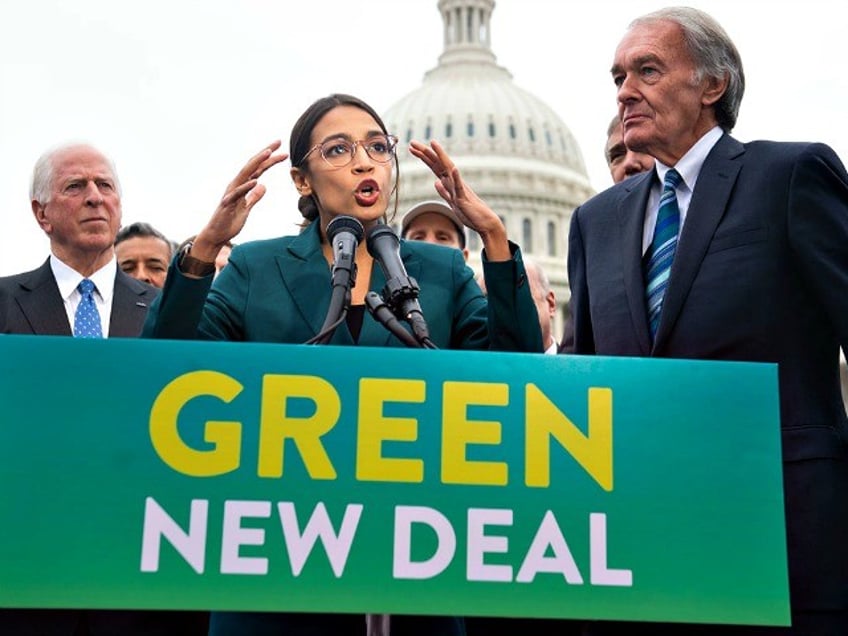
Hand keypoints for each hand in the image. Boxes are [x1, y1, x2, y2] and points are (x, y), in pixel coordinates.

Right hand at [191, 141, 287, 260]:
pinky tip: (256, 180)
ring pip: (245, 174)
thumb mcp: (247, 208)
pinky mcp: (228, 204)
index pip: (258, 169)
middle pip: (253, 166)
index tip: (283, 152)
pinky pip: (238, 193)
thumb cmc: (229, 221)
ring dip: (256, 163)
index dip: (270, 160)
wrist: (216, 235)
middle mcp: (236, 185)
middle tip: (278, 142)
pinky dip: (246, 186)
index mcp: (242, 185)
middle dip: (266, 153)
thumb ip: (254, 197)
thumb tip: (263, 186)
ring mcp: (231, 193)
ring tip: (268, 153)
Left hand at [409, 140, 508, 259]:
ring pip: (448, 169)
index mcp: (450, 182)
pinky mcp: (463, 198)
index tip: (413, 148)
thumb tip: (436, 182)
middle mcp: (454, 181)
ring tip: (432, 144)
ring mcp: (459, 188)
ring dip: (440, 157)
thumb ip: (444, 192)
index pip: (435, 166)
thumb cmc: (469, 212)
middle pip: (438, 163)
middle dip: (425, 152)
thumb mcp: (452, 202)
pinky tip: (453, 168)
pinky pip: (459, 187)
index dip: (424, 157)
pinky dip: (456, 177)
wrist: (484, 221)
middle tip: (413, 142)